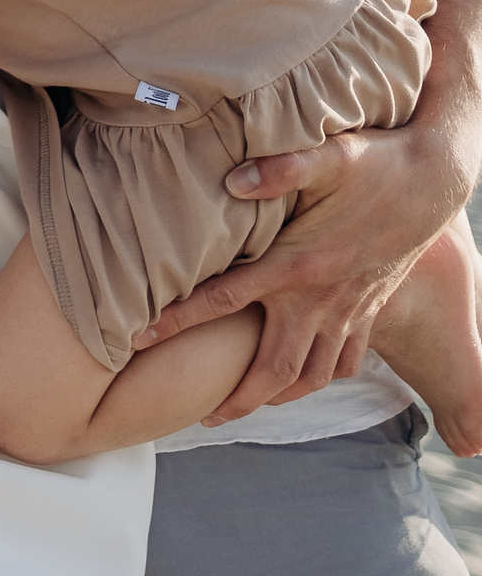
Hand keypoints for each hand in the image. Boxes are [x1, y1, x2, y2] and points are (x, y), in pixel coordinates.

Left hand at [132, 124, 464, 422]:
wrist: (435, 180)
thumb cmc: (375, 165)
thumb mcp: (327, 157)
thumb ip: (279, 169)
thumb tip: (232, 179)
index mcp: (295, 266)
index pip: (223, 301)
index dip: (178, 322)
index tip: (140, 339)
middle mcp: (321, 299)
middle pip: (273, 368)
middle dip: (237, 399)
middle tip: (204, 418)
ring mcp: (349, 309)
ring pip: (313, 375)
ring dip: (278, 397)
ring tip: (248, 406)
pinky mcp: (370, 308)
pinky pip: (348, 360)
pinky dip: (324, 377)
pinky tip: (306, 379)